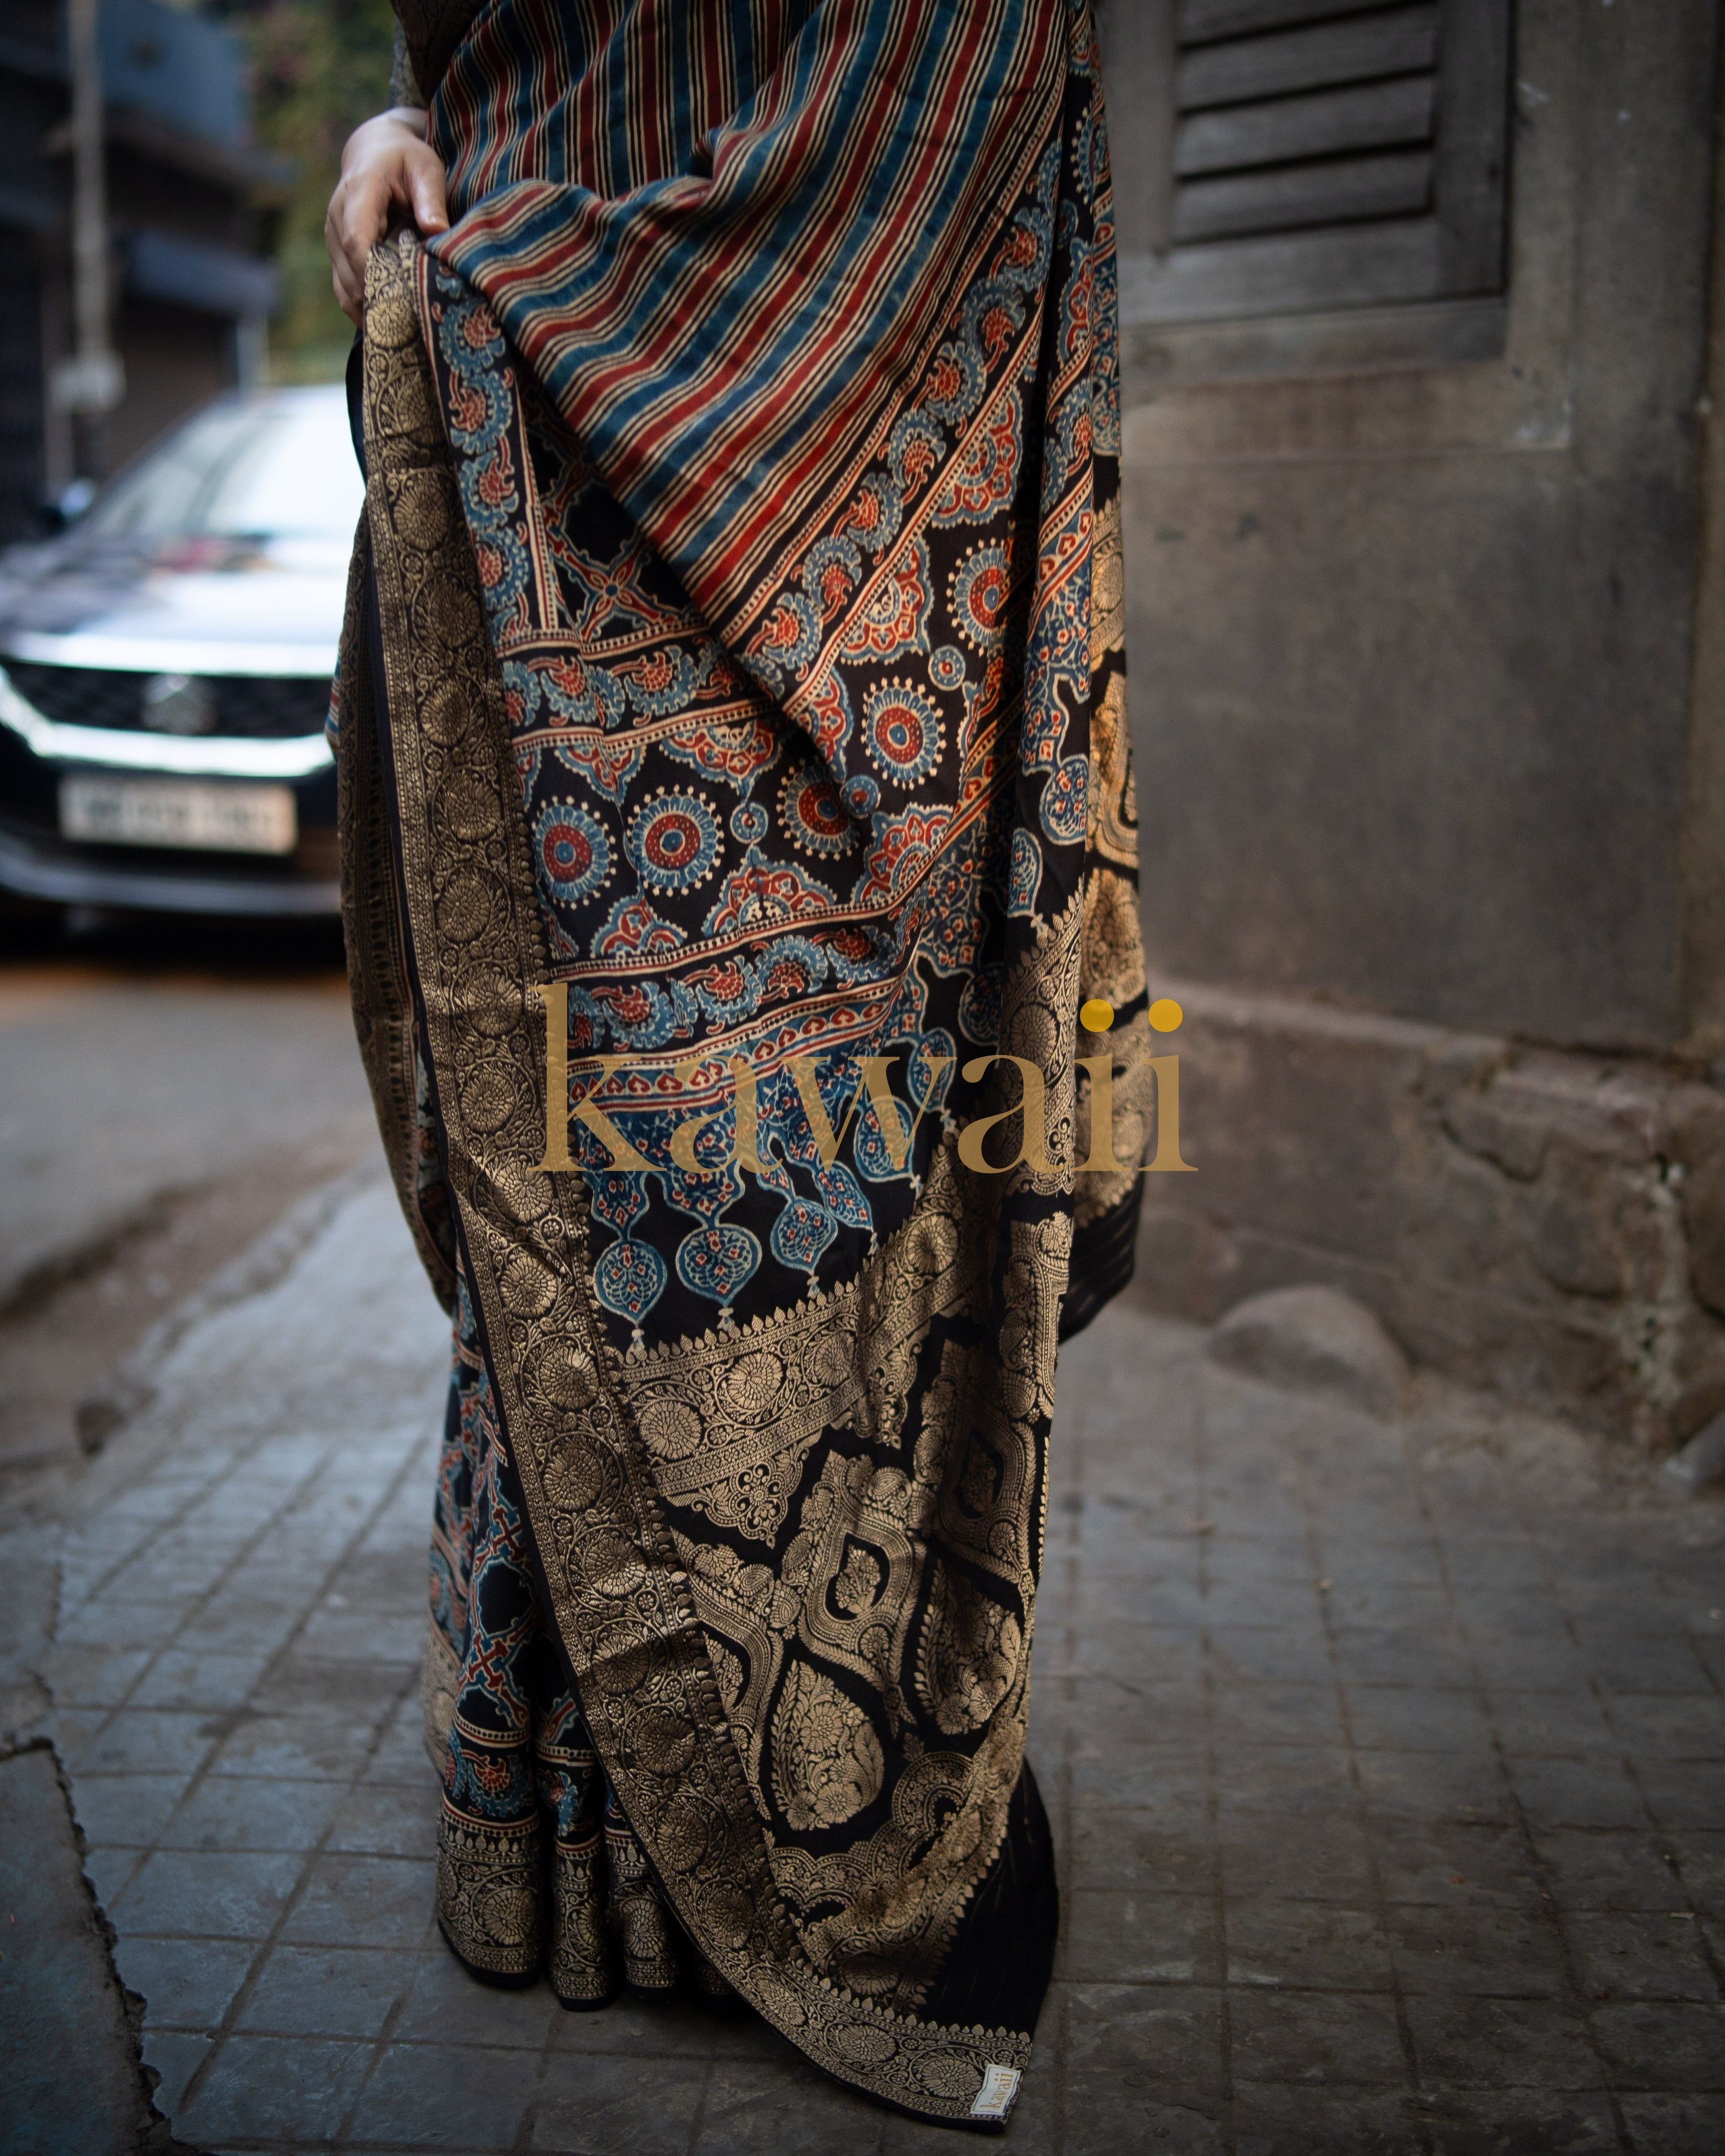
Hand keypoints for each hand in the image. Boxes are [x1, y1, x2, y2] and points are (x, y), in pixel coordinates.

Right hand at [325, 108, 449, 324]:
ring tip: (399, 332)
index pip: (357, 239)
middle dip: (375, 299)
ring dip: (368, 309)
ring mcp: (333, 236)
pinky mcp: (337, 252)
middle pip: (349, 269)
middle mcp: (337, 216)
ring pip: (343, 285)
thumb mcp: (425, 169)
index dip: (372, 273)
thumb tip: (437, 230)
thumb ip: (431, 199)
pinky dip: (362, 307)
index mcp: (358, 192)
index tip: (396, 299)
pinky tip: (386, 323)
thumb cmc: (406, 159)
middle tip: (407, 328)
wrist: (374, 150)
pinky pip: (343, 288)